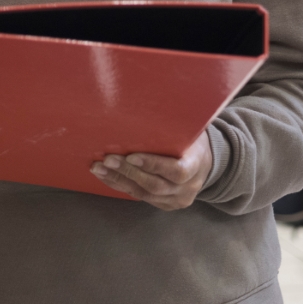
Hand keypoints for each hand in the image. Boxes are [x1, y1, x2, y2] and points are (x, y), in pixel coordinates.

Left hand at [90, 131, 212, 209]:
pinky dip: (120, 186)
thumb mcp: (190, 130)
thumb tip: (147, 98)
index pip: (176, 171)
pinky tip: (106, 176)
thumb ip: (174, 123)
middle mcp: (187, 188)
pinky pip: (139, 197)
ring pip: (144, 194)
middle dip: (128, 172)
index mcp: (196, 166)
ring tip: (99, 168)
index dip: (153, 165)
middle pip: (155, 185)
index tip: (131, 156)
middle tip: (107, 159)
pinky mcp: (164, 204)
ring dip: (119, 180)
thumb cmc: (191, 139)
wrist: (204, 163)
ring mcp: (175, 199)